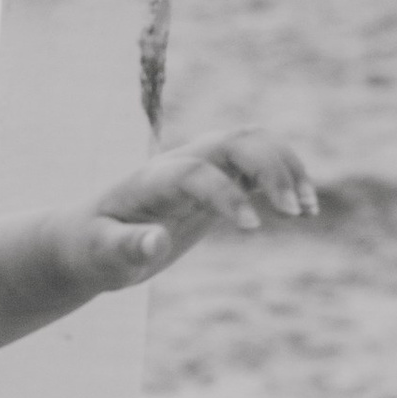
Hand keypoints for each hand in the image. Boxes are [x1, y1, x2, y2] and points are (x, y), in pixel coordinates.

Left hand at [59, 133, 318, 292]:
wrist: (90, 236)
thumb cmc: (93, 247)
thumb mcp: (101, 256)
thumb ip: (126, 247)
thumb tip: (156, 242)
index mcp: (150, 180)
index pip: (194, 172)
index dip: (225, 194)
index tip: (253, 228)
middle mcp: (180, 164)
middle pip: (233, 141)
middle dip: (269, 168)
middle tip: (295, 212)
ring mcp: (201, 167)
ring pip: (252, 143)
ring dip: (285, 167)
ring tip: (306, 211)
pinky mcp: (217, 180)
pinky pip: (258, 163)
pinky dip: (286, 177)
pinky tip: (305, 210)